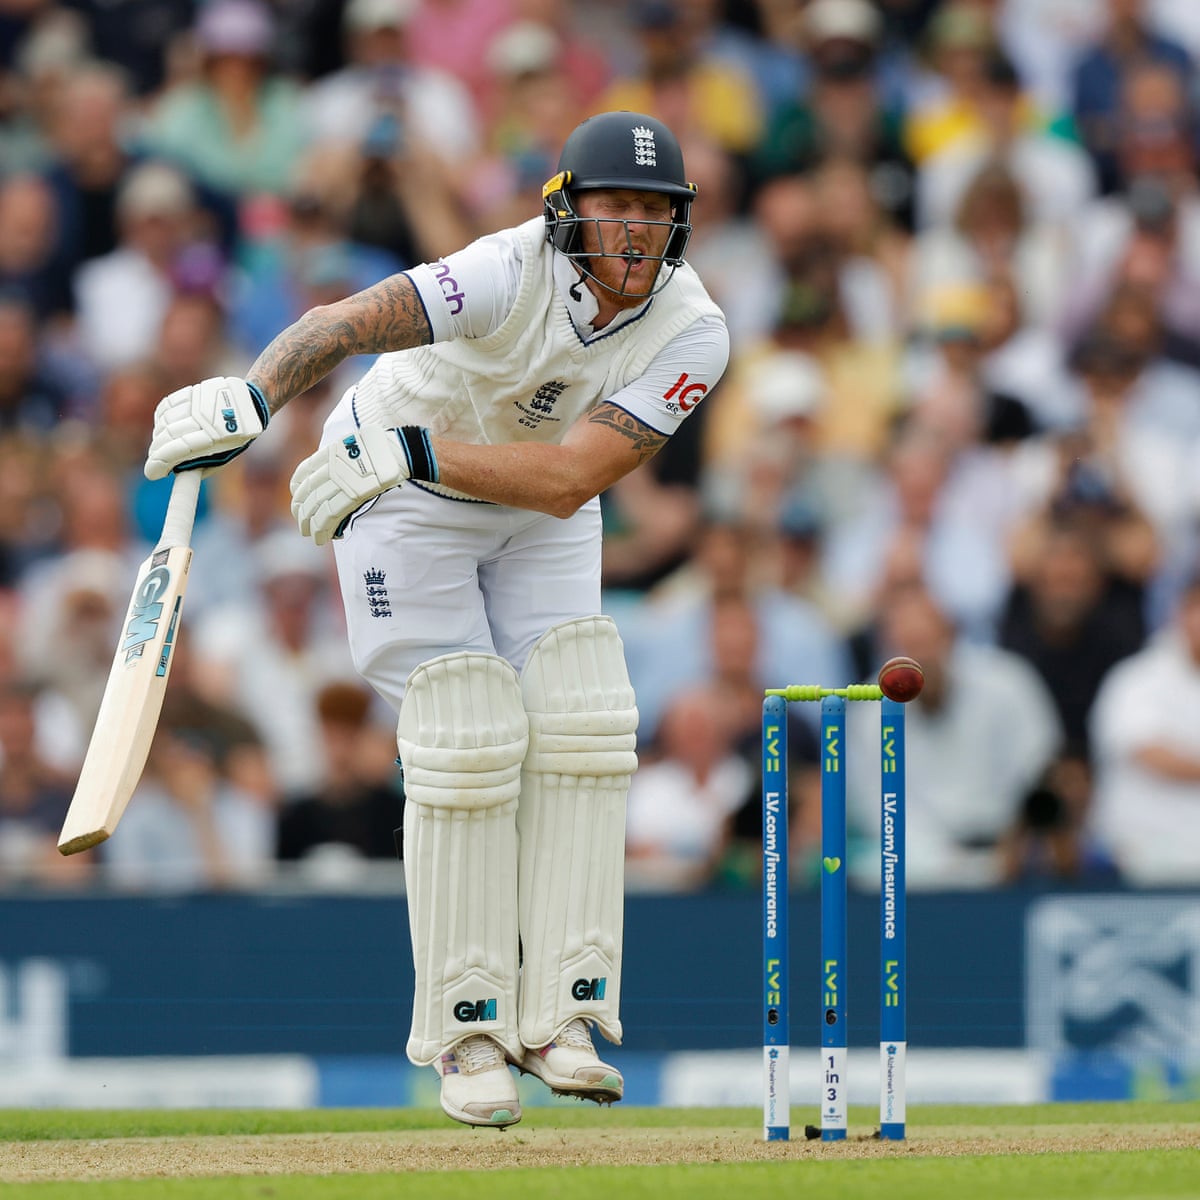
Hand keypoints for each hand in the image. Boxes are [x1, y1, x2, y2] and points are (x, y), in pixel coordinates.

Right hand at [144, 377, 269, 479]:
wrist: (251, 404)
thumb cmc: (237, 436)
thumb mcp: (226, 455)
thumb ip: (204, 465)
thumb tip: (177, 473)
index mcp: (216, 437)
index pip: (178, 450)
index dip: (159, 463)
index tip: (152, 474)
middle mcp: (204, 418)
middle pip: (167, 436)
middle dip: (157, 453)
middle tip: (156, 463)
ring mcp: (197, 402)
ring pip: (164, 420)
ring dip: (157, 436)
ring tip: (161, 446)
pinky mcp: (193, 391)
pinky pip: (167, 405)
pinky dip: (160, 418)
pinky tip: (162, 427)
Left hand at [290, 425, 412, 545]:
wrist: (398, 451)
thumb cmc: (381, 448)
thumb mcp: (351, 444)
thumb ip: (338, 457)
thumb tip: (332, 475)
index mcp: (328, 454)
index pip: (302, 474)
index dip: (297, 490)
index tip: (297, 499)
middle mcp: (330, 467)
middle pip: (306, 494)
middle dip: (301, 512)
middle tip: (302, 524)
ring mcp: (340, 481)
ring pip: (315, 507)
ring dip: (310, 524)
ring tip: (310, 535)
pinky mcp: (352, 495)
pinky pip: (330, 514)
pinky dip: (324, 528)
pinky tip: (322, 537)